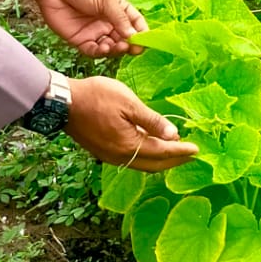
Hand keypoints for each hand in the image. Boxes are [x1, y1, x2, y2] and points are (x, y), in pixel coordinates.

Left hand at [37, 0, 146, 56]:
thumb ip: (120, 18)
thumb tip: (134, 36)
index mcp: (118, 8)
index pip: (135, 23)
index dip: (142, 33)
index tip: (147, 41)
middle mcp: (108, 21)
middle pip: (125, 38)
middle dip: (131, 44)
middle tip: (133, 48)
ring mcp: (95, 31)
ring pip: (111, 47)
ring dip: (117, 50)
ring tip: (119, 47)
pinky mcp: (81, 39)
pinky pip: (94, 51)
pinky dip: (101, 52)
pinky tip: (104, 48)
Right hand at [65, 76, 197, 169]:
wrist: (63, 102)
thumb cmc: (96, 96)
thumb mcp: (128, 102)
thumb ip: (152, 120)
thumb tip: (174, 134)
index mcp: (128, 145)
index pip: (162, 152)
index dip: (181, 151)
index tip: (197, 149)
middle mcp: (120, 156)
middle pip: (154, 165)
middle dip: (174, 160)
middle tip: (190, 154)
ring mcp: (109, 156)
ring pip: (141, 164)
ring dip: (160, 160)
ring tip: (174, 151)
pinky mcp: (102, 151)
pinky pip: (130, 159)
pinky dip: (145, 155)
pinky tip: (149, 146)